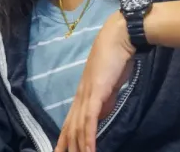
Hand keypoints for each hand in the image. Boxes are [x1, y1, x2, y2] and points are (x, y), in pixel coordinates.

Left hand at [55, 12, 135, 151]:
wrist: (119, 39)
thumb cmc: (116, 59)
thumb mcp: (110, 86)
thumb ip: (105, 101)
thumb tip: (101, 115)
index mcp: (83, 94)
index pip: (70, 121)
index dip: (64, 138)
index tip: (60, 151)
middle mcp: (81, 96)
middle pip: (69, 127)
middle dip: (65, 146)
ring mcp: (86, 95)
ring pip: (78, 127)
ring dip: (78, 147)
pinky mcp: (96, 94)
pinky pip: (89, 120)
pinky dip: (88, 137)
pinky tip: (88, 150)